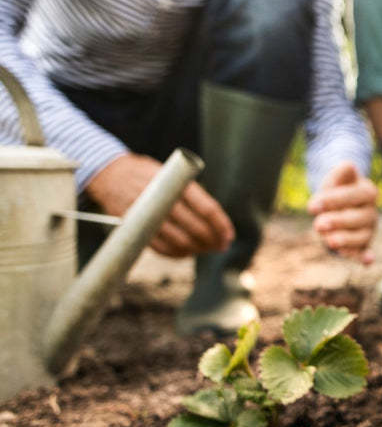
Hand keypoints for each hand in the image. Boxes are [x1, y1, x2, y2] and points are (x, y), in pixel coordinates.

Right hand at [85, 153, 233, 257]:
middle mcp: (162, 199)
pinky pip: (161, 248)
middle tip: (221, 246)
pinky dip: (177, 254)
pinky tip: (187, 252)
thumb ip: (190, 192)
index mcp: (175, 183)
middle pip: (196, 228)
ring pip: (180, 241)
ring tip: (207, 249)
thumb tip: (215, 220)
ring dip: (197, 250)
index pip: (207, 209)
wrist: (109, 173)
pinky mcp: (135, 228)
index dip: (221, 225)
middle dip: (213, 240)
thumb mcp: (170, 172)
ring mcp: (147, 215)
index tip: (228, 236)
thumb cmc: (147, 173)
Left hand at [308, 161, 378, 263]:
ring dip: (347, 240)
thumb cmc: (337, 188)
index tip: (312, 206)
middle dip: (338, 222)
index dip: (333, 200)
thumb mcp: (336, 177)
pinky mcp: (363, 244)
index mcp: (368, 192)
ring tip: (330, 241)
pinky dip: (366, 256)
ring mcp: (368, 229)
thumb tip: (348, 166)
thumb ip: (341, 172)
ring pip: (361, 237)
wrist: (339, 201)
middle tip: (318, 225)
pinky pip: (365, 251)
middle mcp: (371, 212)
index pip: (352, 196)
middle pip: (358, 218)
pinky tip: (366, 261)